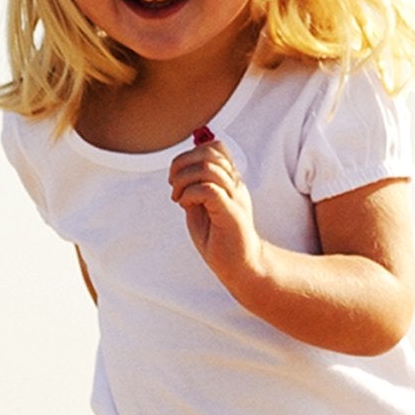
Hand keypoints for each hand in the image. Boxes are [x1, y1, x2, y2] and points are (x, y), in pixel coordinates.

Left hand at [170, 129, 262, 286]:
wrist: (241, 267)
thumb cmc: (219, 239)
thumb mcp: (201, 207)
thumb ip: (193, 187)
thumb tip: (178, 170)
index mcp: (229, 182)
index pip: (216, 148)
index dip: (191, 155)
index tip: (178, 178)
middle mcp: (235, 186)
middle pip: (210, 152)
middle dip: (182, 164)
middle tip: (174, 186)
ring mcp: (235, 199)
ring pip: (209, 168)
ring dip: (184, 179)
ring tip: (179, 198)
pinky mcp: (231, 214)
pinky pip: (209, 190)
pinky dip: (190, 194)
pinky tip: (186, 206)